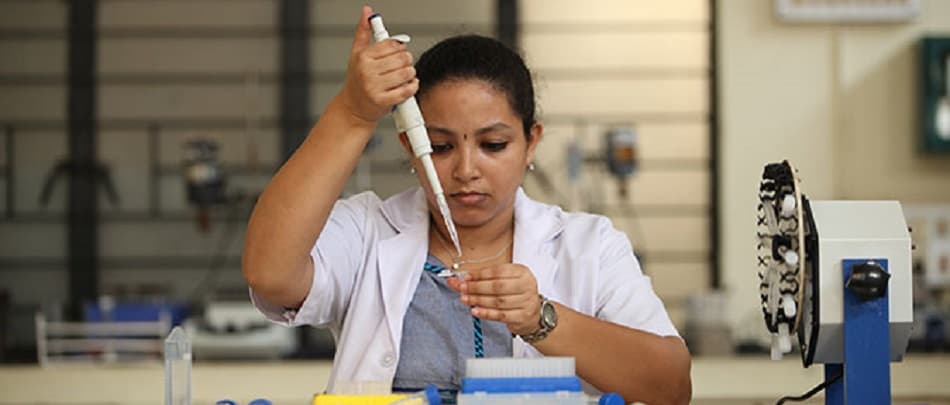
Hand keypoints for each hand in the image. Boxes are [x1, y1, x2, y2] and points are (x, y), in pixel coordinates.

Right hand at [339, 6, 418, 127]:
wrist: (353, 108)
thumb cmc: (357, 80)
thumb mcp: (357, 54)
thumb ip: (364, 32)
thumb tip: (367, 11)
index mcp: (363, 57)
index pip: (392, 44)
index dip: (400, 47)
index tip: (398, 52)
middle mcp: (367, 71)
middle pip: (402, 58)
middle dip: (407, 61)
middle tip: (403, 65)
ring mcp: (374, 87)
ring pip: (407, 73)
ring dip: (411, 74)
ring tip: (405, 76)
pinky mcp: (383, 101)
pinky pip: (407, 90)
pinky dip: (412, 87)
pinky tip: (409, 85)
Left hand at [447, 264, 540, 335]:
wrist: (534, 314)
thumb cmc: (517, 294)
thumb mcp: (506, 281)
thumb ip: (485, 279)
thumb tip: (460, 279)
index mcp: (522, 272)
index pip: (498, 271)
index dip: (480, 275)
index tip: (467, 277)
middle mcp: (526, 286)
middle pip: (498, 286)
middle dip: (476, 287)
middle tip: (463, 288)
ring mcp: (526, 302)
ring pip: (498, 301)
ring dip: (478, 300)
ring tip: (465, 299)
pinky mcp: (522, 317)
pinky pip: (500, 315)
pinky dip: (486, 313)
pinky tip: (475, 310)